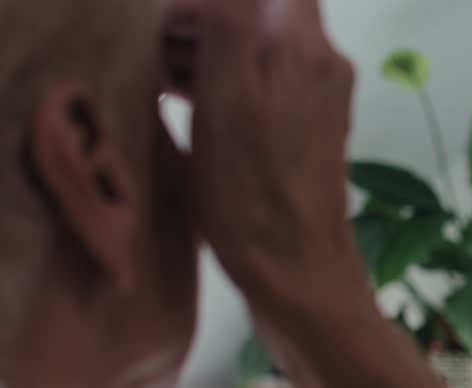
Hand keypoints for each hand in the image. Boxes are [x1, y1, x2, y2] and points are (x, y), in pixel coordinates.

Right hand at [184, 0, 370, 328]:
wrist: (297, 277)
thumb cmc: (252, 195)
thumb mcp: (226, 97)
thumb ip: (229, 23)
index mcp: (305, 46)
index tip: (169, 19)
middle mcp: (322, 65)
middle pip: (258, 10)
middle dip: (200, 19)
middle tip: (149, 45)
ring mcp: (317, 101)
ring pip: (255, 48)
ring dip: (205, 52)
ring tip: (154, 74)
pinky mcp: (304, 133)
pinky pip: (259, 86)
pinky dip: (220, 84)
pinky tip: (178, 103)